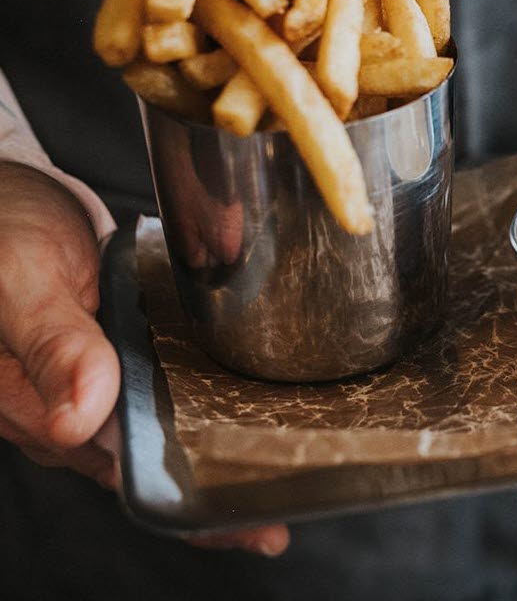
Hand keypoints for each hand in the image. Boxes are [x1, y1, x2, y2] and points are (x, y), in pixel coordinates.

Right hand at [0, 162, 286, 555]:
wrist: (5, 196)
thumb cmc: (0, 232)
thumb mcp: (22, 282)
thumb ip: (55, 346)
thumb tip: (79, 418)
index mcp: (37, 407)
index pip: (123, 470)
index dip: (185, 502)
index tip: (244, 522)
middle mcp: (64, 411)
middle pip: (148, 467)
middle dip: (213, 492)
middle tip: (285, 507)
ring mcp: (91, 388)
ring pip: (159, 437)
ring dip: (216, 453)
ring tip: (284, 474)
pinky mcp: (116, 359)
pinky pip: (161, 395)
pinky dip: (203, 407)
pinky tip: (253, 410)